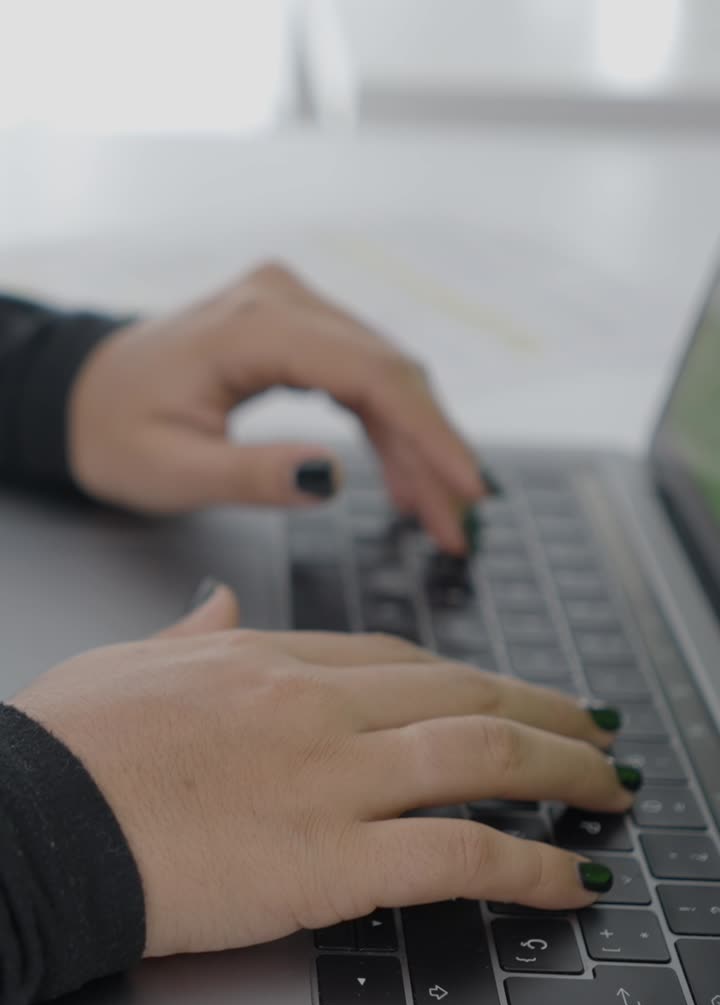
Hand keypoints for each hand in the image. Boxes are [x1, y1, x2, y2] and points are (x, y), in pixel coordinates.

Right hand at [11, 584, 637, 958]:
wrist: (28, 821)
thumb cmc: (63, 752)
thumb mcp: (126, 667)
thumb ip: (189, 636)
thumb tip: (216, 606)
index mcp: (269, 661)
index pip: (402, 661)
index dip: (472, 679)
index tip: (509, 695)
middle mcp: (316, 706)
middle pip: (464, 696)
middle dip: (546, 712)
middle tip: (595, 730)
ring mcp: (330, 778)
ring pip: (485, 756)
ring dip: (566, 770)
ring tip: (610, 786)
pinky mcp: (330, 858)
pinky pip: (461, 855)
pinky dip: (534, 865)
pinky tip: (573, 876)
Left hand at [69, 262, 484, 552]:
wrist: (84, 397)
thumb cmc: (117, 432)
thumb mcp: (173, 471)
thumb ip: (253, 475)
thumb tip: (333, 478)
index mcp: (252, 326)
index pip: (370, 374)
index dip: (429, 433)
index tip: (467, 487)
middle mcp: (283, 299)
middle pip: (390, 374)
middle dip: (433, 453)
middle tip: (458, 524)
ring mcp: (293, 307)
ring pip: (386, 377)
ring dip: (418, 447)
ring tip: (439, 517)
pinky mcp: (297, 327)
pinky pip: (363, 377)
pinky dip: (390, 430)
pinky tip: (404, 482)